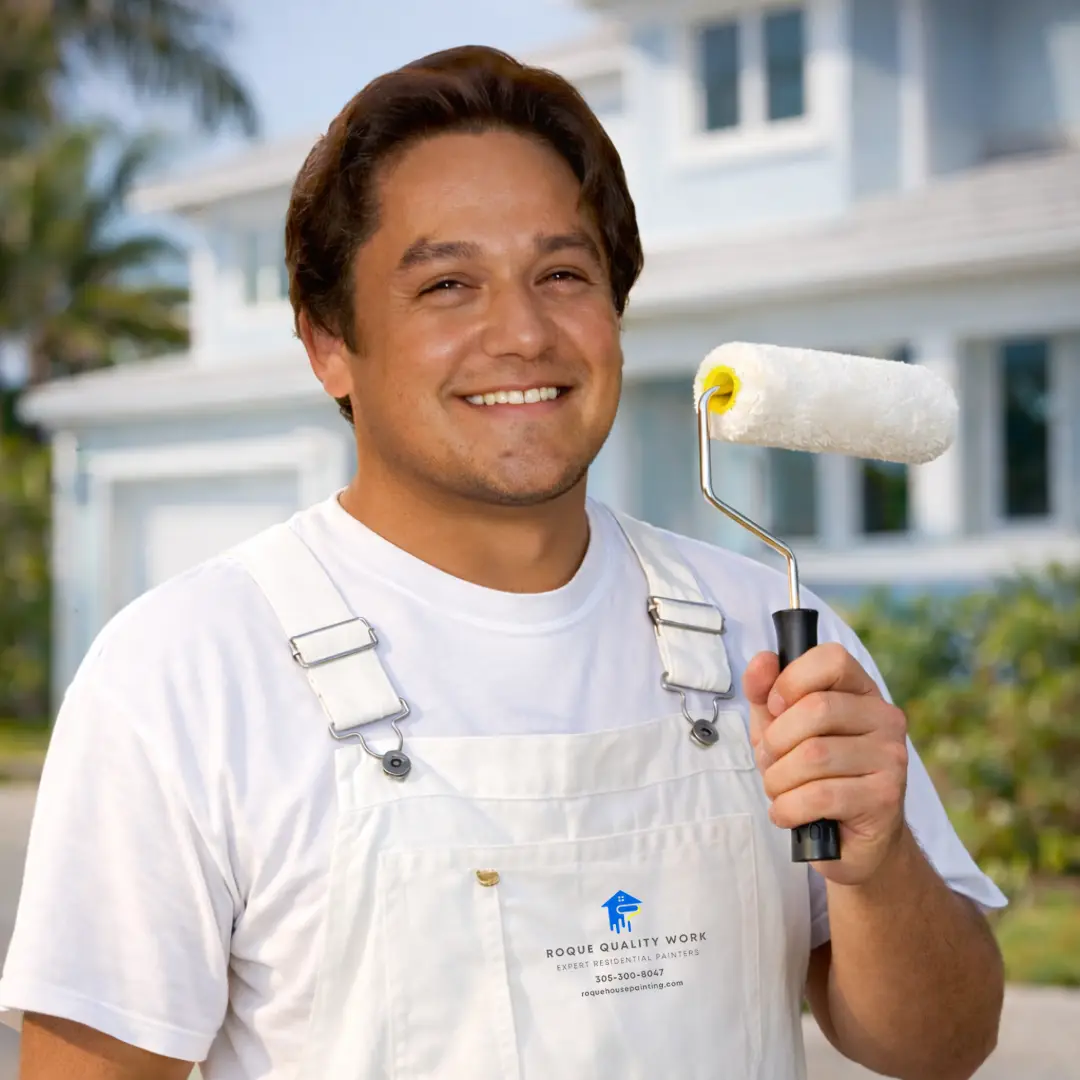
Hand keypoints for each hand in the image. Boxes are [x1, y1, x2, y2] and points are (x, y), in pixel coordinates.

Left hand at [744, 642, 908, 885]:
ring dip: (779, 778)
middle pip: (816, 709)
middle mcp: (885, 718)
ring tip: (779, 790)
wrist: (854, 840)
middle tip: (771, 761)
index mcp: (861, 692)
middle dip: (776, 740)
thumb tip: (762, 661)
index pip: (832, 659)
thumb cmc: (814, 776)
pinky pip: (820, 796)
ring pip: (814, 755)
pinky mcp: (885, 797)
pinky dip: (788, 807)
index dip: (792, 679)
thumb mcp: (780, 729)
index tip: (774, 707)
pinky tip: (787, 812)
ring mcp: (890, 757)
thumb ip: (766, 693)